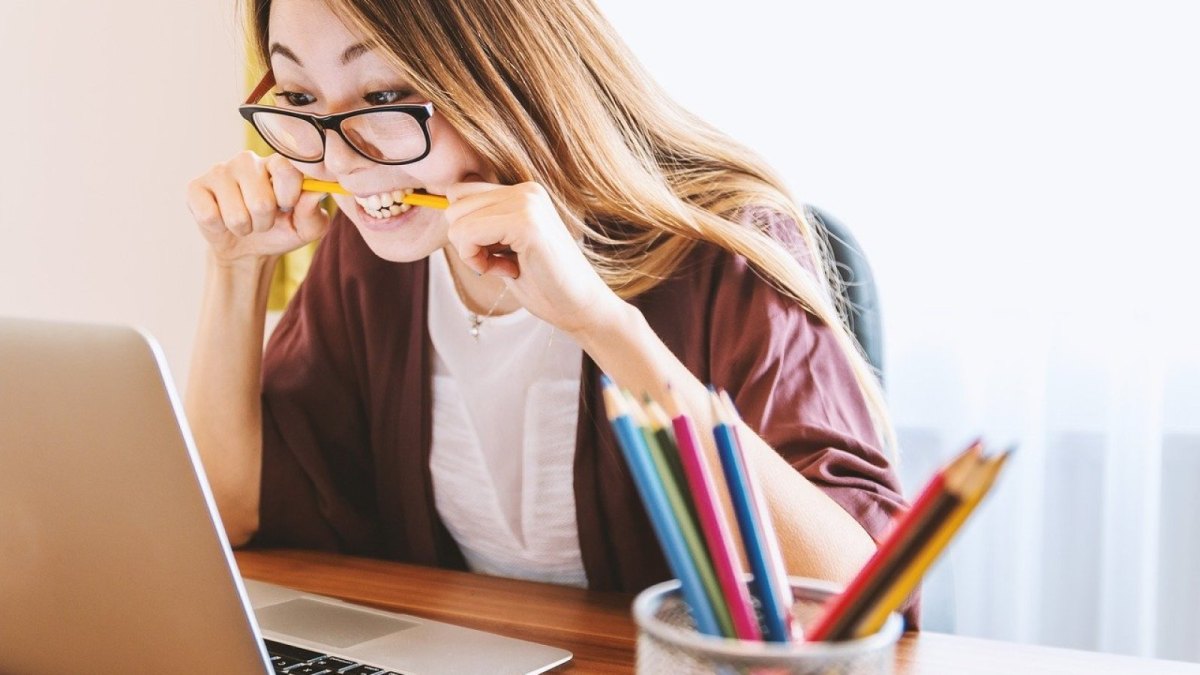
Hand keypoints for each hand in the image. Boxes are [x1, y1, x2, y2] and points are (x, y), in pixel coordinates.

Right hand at [185, 150, 330, 266]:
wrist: (247, 248)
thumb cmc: (280, 231)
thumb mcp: (306, 228)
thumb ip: (314, 212)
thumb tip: (316, 192)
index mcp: (277, 163)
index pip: (286, 169)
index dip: (289, 196)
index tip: (287, 206)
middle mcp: (247, 160)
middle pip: (261, 201)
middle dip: (265, 222)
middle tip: (262, 220)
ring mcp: (219, 171)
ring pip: (236, 214)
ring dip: (244, 228)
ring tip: (244, 222)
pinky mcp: (196, 187)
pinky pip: (210, 216)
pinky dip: (220, 228)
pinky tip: (221, 219)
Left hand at [444, 180, 623, 334]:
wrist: (581, 308)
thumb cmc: (543, 284)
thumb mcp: (505, 247)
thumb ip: (483, 225)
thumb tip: (444, 210)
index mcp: (523, 192)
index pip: (460, 193)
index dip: (466, 230)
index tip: (494, 253)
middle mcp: (526, 190)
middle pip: (454, 205)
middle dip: (466, 242)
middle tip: (500, 263)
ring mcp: (527, 203)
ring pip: (457, 220)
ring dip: (472, 253)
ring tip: (506, 266)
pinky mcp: (526, 223)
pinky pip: (468, 234)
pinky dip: (476, 260)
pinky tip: (507, 270)